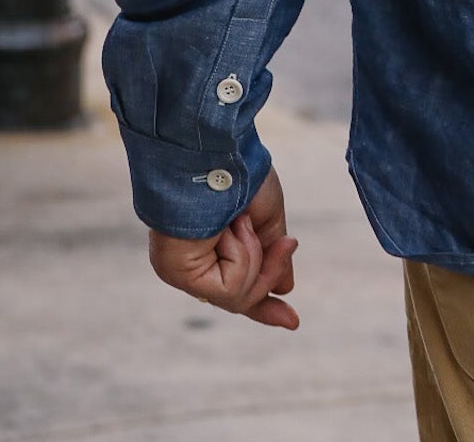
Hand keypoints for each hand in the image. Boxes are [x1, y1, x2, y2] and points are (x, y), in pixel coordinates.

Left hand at [148, 166, 298, 328]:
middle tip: (288, 243)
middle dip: (270, 275)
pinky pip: (230, 290)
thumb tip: (286, 288)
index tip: (293, 321)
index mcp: (211, 249)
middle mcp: (193, 263)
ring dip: (256, 259)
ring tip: (243, 221)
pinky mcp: (179, 273)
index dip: (265, 305)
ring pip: (238, 297)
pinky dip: (244, 258)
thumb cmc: (241, 175)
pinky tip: (232, 228)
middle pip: (242, 298)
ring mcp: (184, 271)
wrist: (221, 152)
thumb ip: (273, 255)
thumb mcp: (267, 218)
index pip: (238, 287)